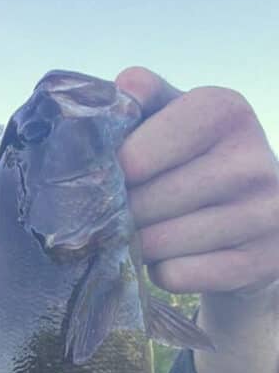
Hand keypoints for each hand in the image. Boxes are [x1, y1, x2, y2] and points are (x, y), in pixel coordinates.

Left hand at [115, 66, 278, 372]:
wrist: (255, 216)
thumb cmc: (194, 159)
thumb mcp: (173, 117)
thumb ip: (139, 99)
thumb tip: (112, 97)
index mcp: (225, 110)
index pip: (134, 157)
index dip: (110, 175)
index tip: (113, 178)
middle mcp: (251, 159)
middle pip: (142, 204)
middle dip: (121, 214)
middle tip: (125, 212)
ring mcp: (263, 214)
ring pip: (156, 244)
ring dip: (138, 245)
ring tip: (148, 231)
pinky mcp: (260, 262)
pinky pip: (175, 275)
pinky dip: (162, 271)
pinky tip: (174, 256)